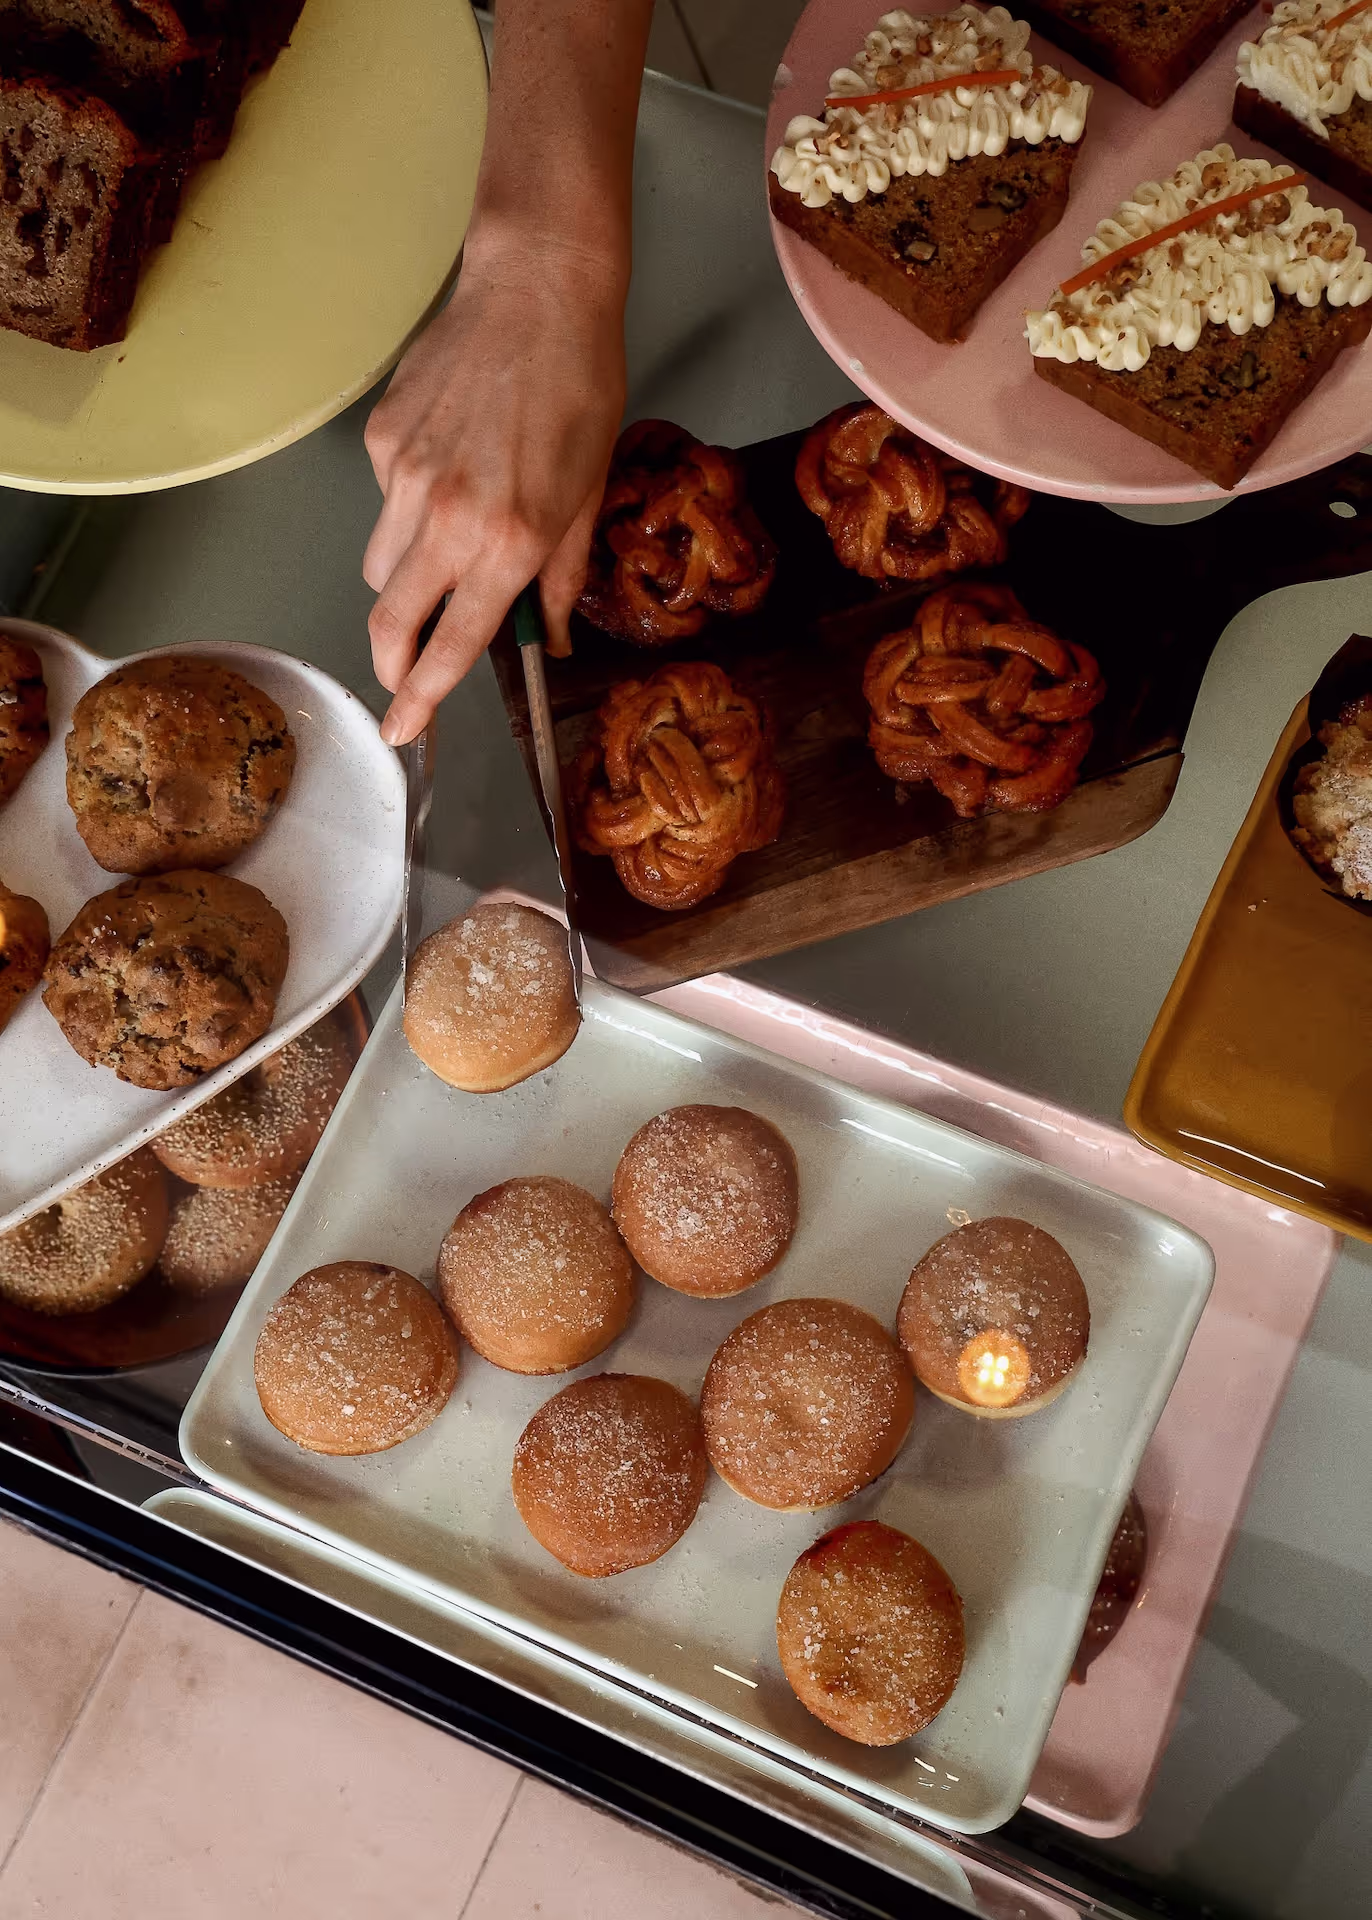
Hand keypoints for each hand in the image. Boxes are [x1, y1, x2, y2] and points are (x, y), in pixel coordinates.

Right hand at [363, 224, 626, 744]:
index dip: (422, 698)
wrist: (537, 290)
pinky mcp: (381, 441)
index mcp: (508, 542)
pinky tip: (449, 464)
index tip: (403, 730)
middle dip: (392, 659)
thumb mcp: (588, 495)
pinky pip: (383, 503)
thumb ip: (561, 578)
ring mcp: (404, 477)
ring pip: (383, 564)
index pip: (450, 646)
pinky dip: (408, 507)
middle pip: (390, 620)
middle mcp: (446, 518)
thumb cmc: (579, 387)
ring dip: (407, 579)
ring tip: (451, 539)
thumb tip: (549, 639)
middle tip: (404, 670)